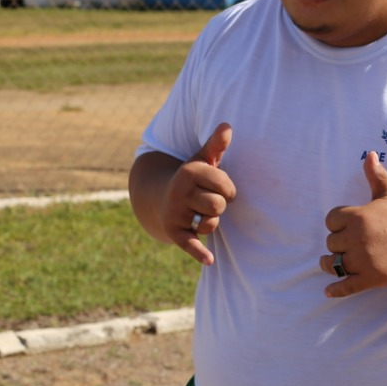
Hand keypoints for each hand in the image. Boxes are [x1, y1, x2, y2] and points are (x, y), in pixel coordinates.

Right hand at [163, 123, 235, 264]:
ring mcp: (175, 213)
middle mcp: (180, 193)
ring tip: (199, 213)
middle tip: (206, 201)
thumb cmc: (192, 177)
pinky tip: (210, 260)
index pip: (227, 187)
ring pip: (211, 223)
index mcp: (190, 173)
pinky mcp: (174, 233)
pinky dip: (199, 252)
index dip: (228, 189)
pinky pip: (190, 244)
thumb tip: (227, 125)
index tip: (218, 187)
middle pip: (219, 206)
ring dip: (211, 221)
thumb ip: (216, 144)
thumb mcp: (203, 159)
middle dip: (219, 206)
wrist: (159, 196)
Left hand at [321, 151, 386, 297]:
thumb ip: (376, 175)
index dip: (337, 224)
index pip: (330, 220)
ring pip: (332, 264)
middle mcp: (357, 238)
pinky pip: (345, 286)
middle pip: (330, 243)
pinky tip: (328, 291)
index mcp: (358, 216)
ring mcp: (363, 260)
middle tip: (352, 244)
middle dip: (338, 244)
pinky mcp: (370, 278)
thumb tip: (370, 153)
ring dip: (331, 264)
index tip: (349, 227)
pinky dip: (335, 290)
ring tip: (335, 264)